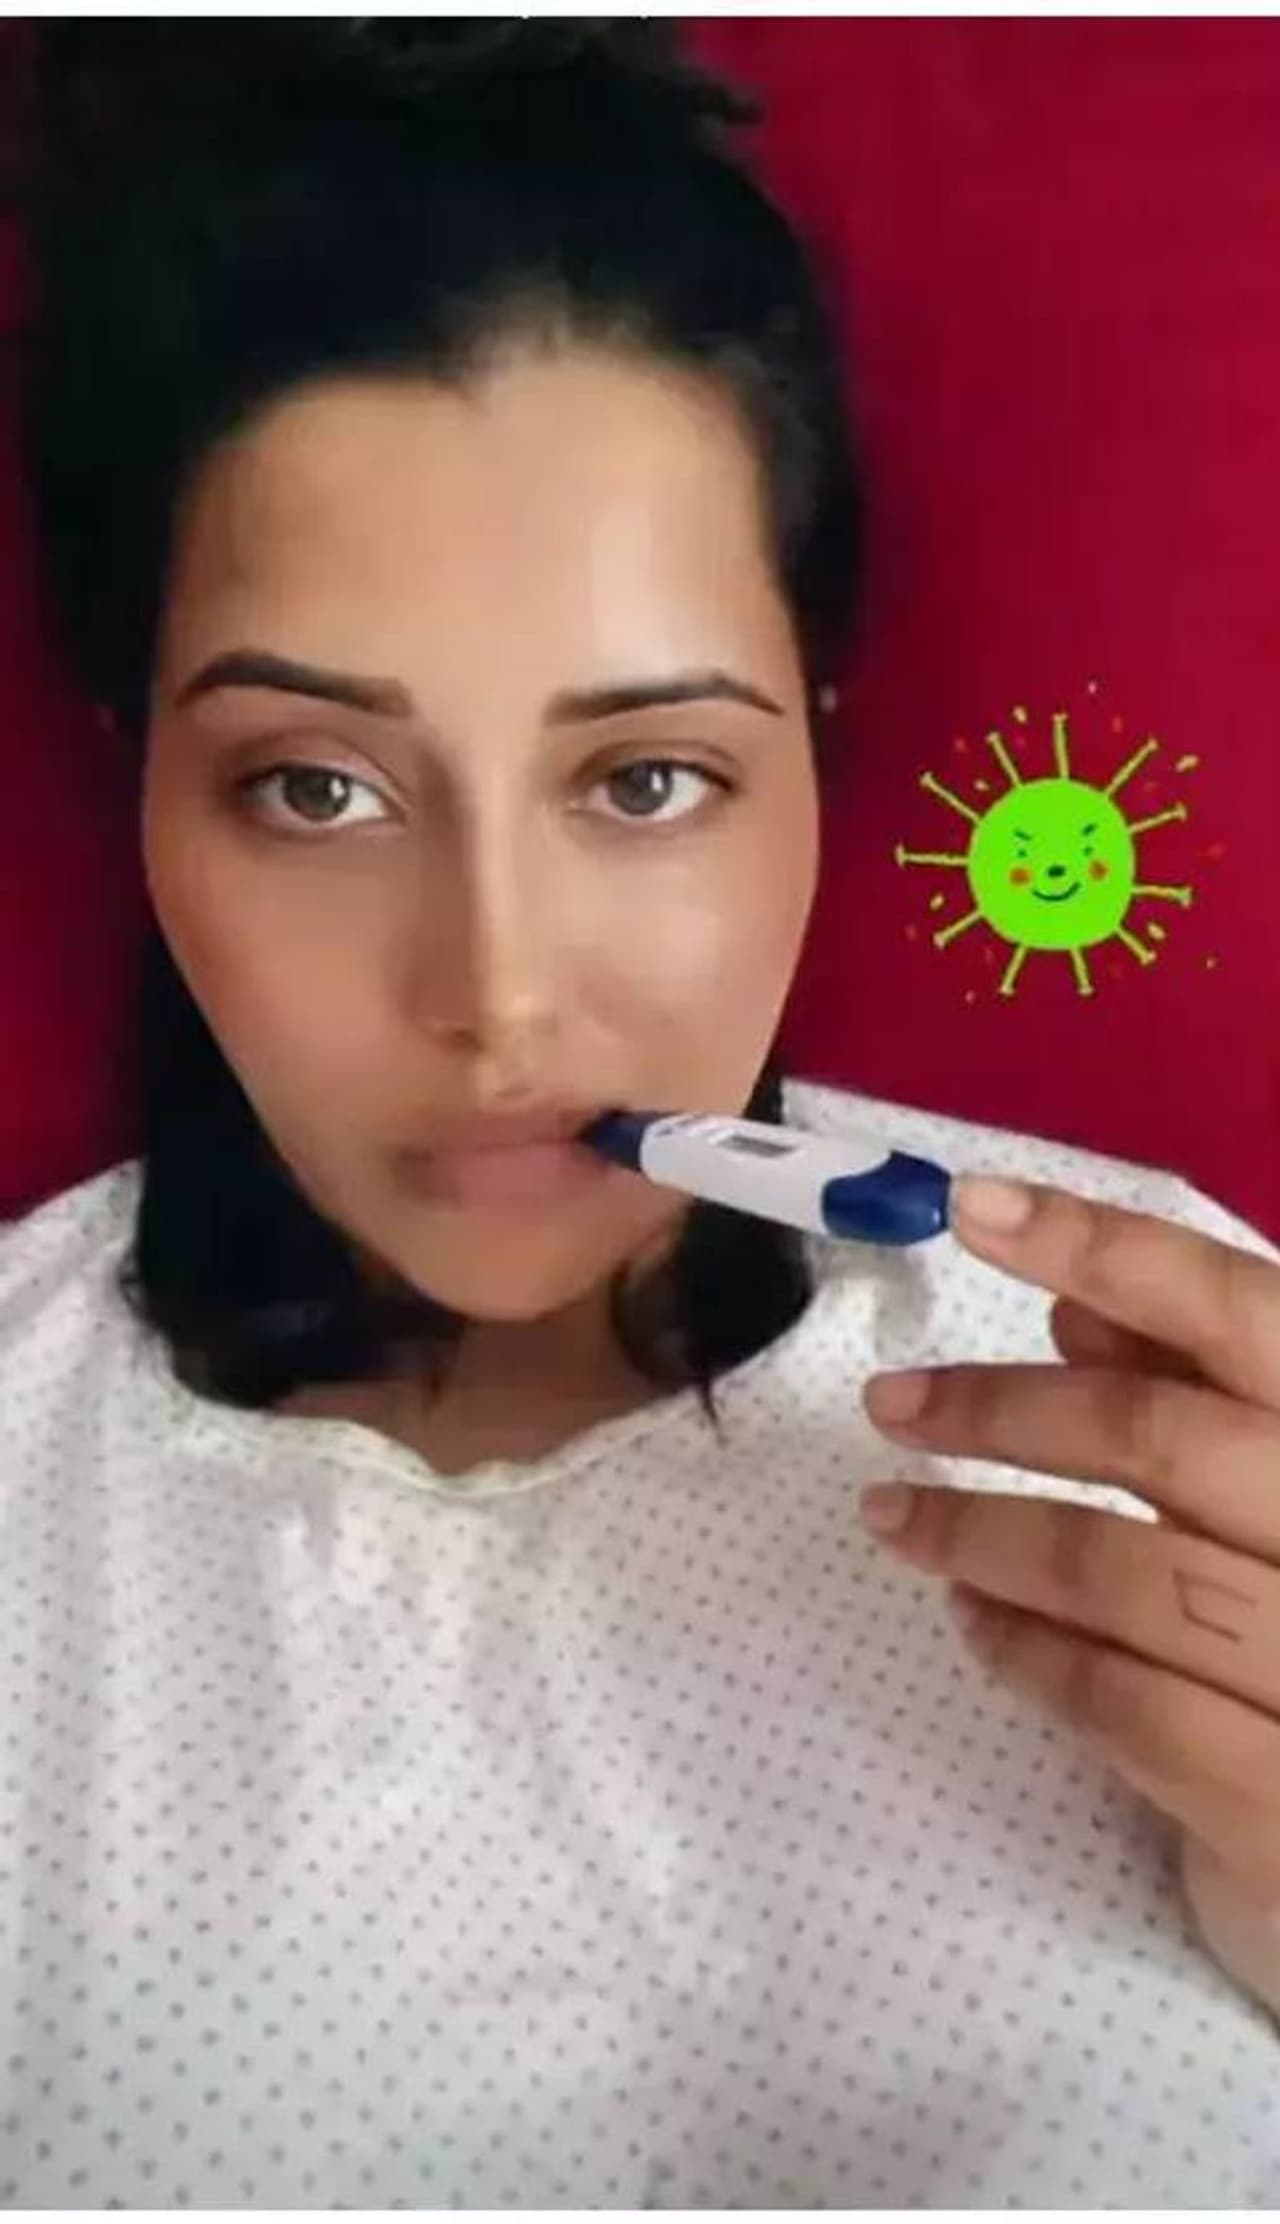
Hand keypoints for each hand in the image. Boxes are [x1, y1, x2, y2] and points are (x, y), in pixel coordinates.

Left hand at [858, 1174, 1279, 2016]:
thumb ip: (1206, 1397)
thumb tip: (1073, 1297)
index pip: (1244, 1312)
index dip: (1106, 1243)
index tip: (970, 1205)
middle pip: (1162, 1437)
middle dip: (1002, 1410)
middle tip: (890, 1406)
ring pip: (1124, 1571)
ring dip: (982, 1534)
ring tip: (893, 1518)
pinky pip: (1127, 1707)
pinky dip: (1029, 1653)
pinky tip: (975, 1624)